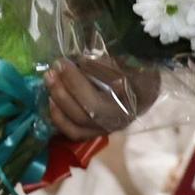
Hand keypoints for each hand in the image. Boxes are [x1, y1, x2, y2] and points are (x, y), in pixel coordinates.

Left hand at [44, 56, 160, 140]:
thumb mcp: (124, 62)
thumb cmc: (134, 69)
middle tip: (51, 71)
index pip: (99, 98)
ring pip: (79, 126)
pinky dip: (60, 119)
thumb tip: (79, 62)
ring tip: (49, 82)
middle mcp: (120, 119)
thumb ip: (103, 64)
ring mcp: (108, 129)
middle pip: (87, 114)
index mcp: (131, 101)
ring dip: (59, 105)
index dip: (76, 82)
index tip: (62, 62)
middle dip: (64, 92)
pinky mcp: (97, 132)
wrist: (144, 86)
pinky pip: (75, 133)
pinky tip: (51, 101)